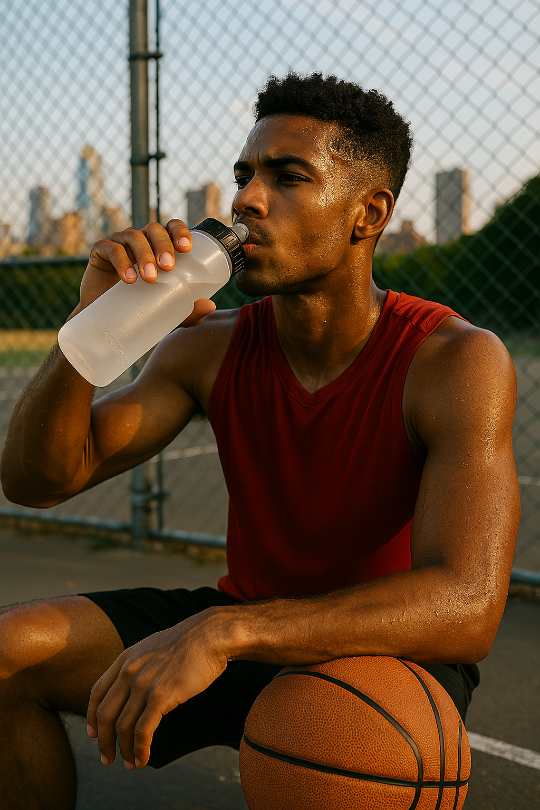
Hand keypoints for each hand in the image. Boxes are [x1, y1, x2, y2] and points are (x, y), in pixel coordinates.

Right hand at [73, 219, 215, 325]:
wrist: (107, 323)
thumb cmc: (140, 309)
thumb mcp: (167, 312)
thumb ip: (188, 311)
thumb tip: (210, 306)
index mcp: (159, 246)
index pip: (172, 227)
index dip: (180, 231)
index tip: (186, 248)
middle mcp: (141, 240)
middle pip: (154, 229)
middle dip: (163, 245)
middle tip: (168, 267)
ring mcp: (120, 244)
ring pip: (134, 236)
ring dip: (144, 254)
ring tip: (150, 278)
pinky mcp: (100, 252)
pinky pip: (111, 248)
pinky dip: (121, 261)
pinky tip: (128, 278)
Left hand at [86, 609, 227, 768]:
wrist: (210, 635)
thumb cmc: (188, 644)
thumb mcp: (152, 649)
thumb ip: (139, 666)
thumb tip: (135, 690)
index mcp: (125, 658)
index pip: (97, 692)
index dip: (92, 717)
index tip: (94, 734)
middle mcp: (129, 671)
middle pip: (105, 714)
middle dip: (104, 741)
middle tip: (107, 758)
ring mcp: (143, 684)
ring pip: (122, 727)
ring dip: (124, 750)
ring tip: (129, 763)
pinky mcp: (160, 696)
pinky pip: (143, 731)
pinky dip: (140, 749)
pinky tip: (143, 758)